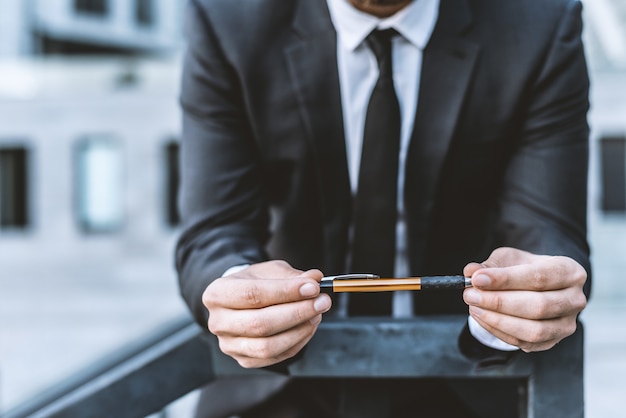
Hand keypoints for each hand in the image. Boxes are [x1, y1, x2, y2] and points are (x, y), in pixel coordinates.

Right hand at [202, 260, 331, 367]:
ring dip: (299, 331)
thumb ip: (291, 275)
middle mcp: (218, 322)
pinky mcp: (244, 360)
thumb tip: (314, 279)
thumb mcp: (270, 271)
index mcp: (217, 293)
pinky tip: (307, 327)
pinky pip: (275, 357)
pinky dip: (297, 343)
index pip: (252, 295)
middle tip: (322, 301)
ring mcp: (229, 345)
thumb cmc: (254, 283)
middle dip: (297, 313)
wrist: (240, 301)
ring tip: (317, 314)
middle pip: (260, 323)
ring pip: (268, 346)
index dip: (285, 292)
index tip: (313, 287)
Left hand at [463, 247, 586, 351]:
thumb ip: (490, 265)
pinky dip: (499, 332)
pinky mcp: (553, 341)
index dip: (506, 280)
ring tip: (474, 307)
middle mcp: (575, 299)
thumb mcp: (508, 259)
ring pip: (534, 330)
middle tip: (470, 295)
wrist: (538, 286)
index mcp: (570, 271)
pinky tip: (482, 318)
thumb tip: (471, 272)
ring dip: (498, 320)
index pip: (539, 277)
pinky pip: (525, 343)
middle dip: (498, 302)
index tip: (478, 279)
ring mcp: (567, 324)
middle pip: (538, 306)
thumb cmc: (524, 269)